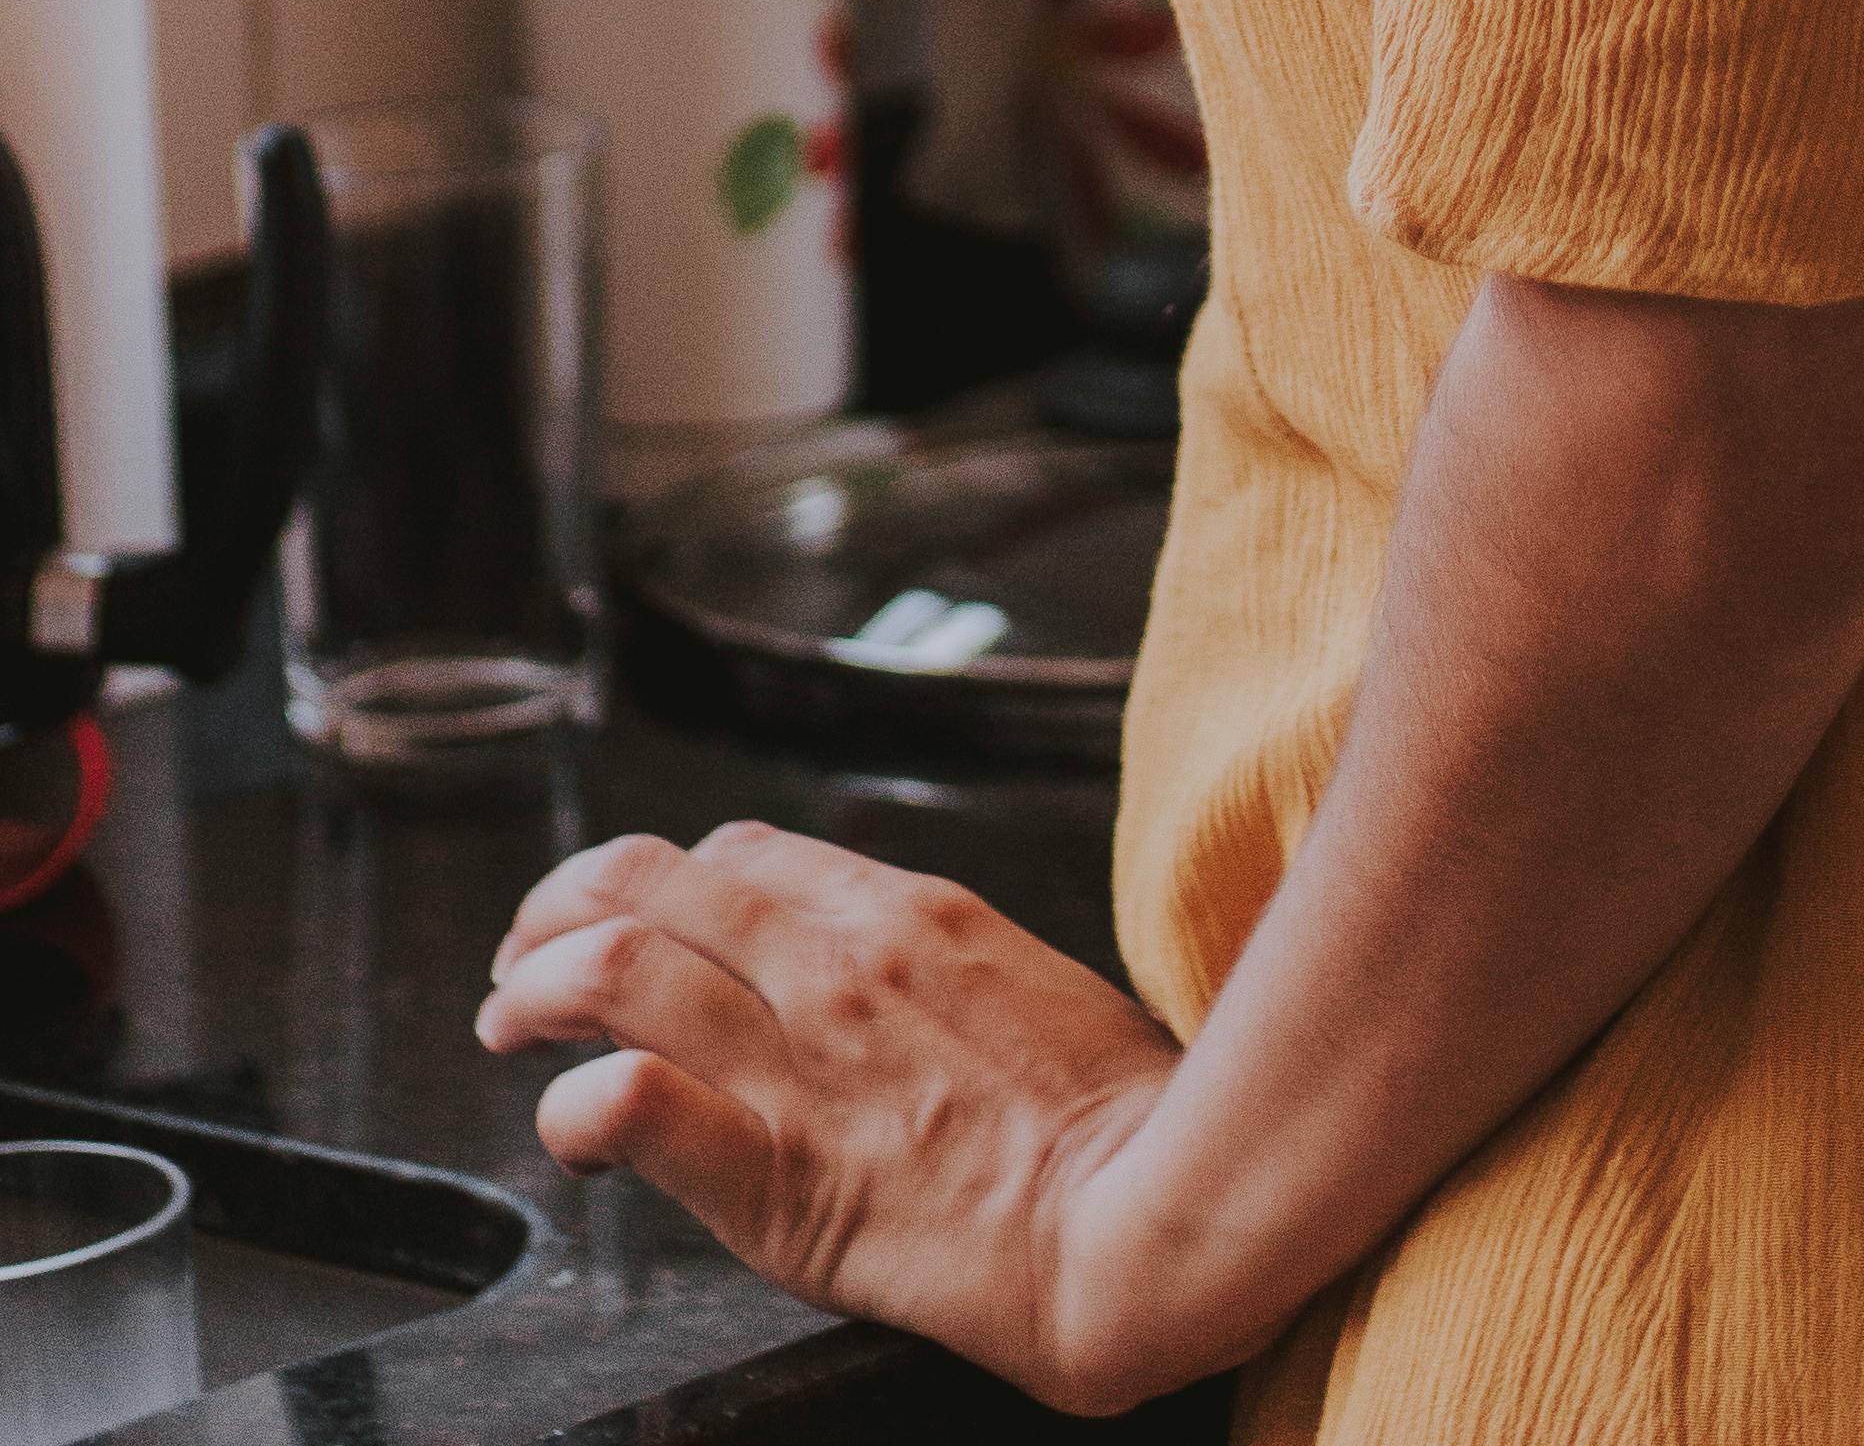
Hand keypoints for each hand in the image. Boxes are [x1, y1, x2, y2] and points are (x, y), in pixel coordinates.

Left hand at [476, 821, 1201, 1415]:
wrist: (1145, 1222)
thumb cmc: (1114, 1123)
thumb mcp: (1030, 985)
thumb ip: (936, 966)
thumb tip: (886, 973)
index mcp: (906, 912)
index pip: (738, 853)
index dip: (663, 882)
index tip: (635, 925)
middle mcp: (839, 962)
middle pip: (652, 880)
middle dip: (561, 907)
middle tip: (523, 957)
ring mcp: (804, 1060)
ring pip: (615, 966)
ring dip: (534, 986)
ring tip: (506, 1021)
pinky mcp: (778, 1174)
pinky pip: (631, 1104)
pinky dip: (575, 1105)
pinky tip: (572, 1131)